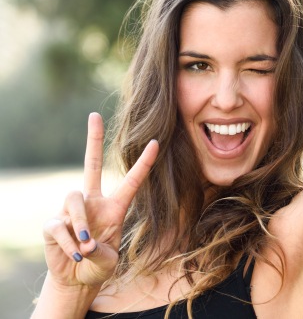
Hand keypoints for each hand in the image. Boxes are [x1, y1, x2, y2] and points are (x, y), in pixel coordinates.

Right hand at [42, 113, 158, 288]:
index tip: (156, 142)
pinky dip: (68, 242)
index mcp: (115, 208)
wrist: (76, 279)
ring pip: (74, 199)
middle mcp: (94, 202)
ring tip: (86, 246)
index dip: (144, 163)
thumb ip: (101, 253)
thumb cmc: (98, 266)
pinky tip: (74, 254)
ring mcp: (72, 211)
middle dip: (93, 140)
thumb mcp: (108, 262)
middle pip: (92, 165)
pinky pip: (59, 225)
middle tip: (94, 115)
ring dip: (81, 223)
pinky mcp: (54, 223)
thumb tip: (86, 242)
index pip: (132, 181)